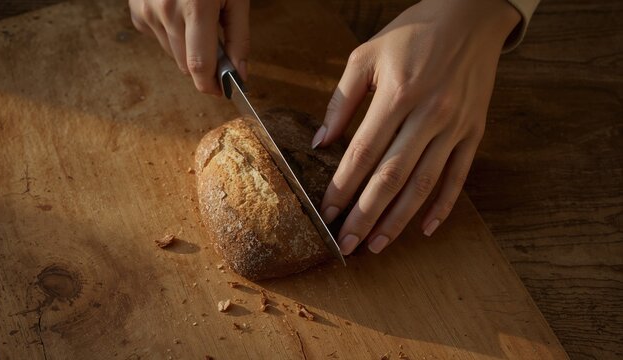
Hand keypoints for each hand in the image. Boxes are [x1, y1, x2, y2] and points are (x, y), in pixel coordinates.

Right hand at [128, 0, 249, 94]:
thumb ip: (239, 38)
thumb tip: (239, 75)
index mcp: (196, 8)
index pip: (199, 66)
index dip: (211, 86)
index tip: (222, 92)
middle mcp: (166, 11)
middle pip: (186, 65)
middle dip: (205, 67)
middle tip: (220, 51)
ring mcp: (147, 11)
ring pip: (172, 54)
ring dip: (188, 50)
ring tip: (199, 22)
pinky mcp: (136, 11)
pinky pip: (157, 39)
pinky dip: (171, 35)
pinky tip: (180, 14)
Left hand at [313, 0, 519, 253]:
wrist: (469, 17)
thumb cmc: (412, 34)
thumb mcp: (367, 55)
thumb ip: (342, 100)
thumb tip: (322, 142)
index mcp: (398, 94)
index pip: (363, 153)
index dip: (342, 187)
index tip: (326, 213)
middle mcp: (429, 115)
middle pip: (392, 177)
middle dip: (365, 215)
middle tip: (346, 245)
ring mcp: (455, 126)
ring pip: (424, 184)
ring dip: (398, 219)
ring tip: (376, 245)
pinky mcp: (474, 132)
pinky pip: (458, 176)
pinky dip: (442, 206)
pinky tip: (424, 229)